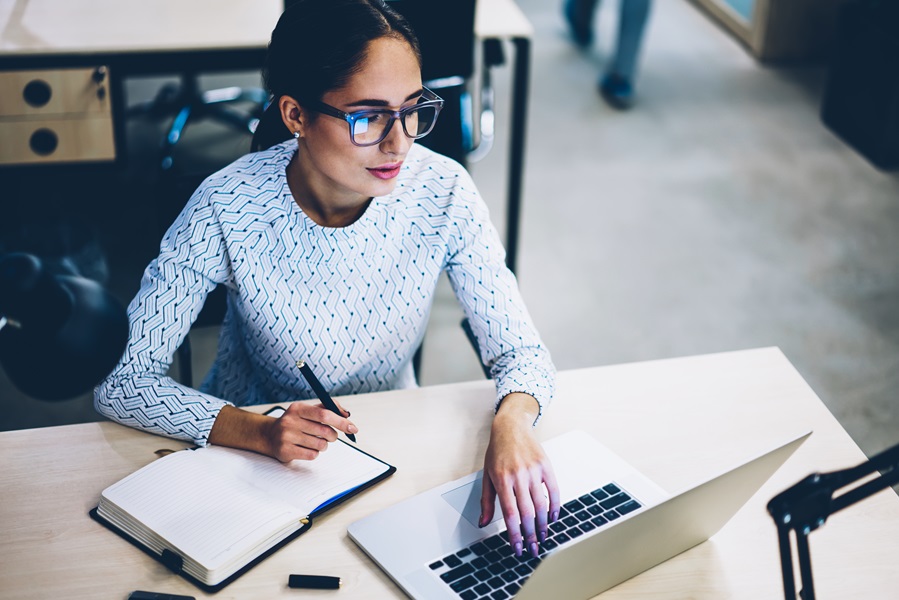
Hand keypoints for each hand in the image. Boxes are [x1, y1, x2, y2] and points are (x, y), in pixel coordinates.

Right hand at [264, 400, 357, 460]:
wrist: (269, 435)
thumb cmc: (294, 422)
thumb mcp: (307, 410)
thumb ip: (328, 408)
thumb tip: (346, 414)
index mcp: (298, 408)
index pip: (324, 414)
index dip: (341, 422)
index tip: (352, 428)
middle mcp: (290, 421)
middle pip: (324, 431)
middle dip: (333, 435)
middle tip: (331, 436)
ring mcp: (286, 437)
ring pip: (320, 445)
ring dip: (324, 445)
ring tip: (316, 442)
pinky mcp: (285, 451)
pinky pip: (312, 455)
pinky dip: (314, 453)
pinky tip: (307, 448)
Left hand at [479, 393, 559, 557]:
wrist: (511, 426)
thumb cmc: (497, 451)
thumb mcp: (486, 475)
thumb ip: (487, 500)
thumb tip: (483, 522)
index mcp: (501, 479)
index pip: (510, 514)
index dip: (515, 535)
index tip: (518, 548)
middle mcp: (518, 476)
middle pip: (527, 513)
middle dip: (531, 535)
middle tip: (533, 549)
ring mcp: (534, 470)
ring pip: (541, 505)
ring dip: (543, 525)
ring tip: (542, 536)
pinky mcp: (546, 466)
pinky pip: (554, 490)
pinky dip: (555, 507)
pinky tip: (553, 517)